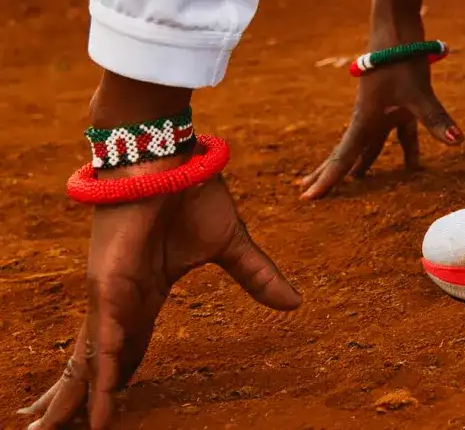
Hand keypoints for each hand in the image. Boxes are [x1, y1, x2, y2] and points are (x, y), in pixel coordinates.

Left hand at [18, 175, 300, 429]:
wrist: (169, 154)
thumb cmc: (191, 190)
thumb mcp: (231, 245)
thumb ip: (257, 276)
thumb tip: (296, 303)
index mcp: (144, 290)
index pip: (128, 344)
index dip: (119, 374)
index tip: (113, 404)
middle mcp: (119, 297)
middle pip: (96, 358)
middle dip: (79, 396)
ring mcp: (109, 292)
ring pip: (89, 357)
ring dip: (76, 397)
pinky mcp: (108, 282)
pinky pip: (105, 334)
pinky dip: (101, 368)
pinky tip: (98, 395)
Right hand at [298, 0, 460, 199]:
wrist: (397, 24)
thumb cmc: (402, 56)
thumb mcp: (419, 91)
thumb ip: (436, 119)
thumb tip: (457, 142)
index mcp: (365, 117)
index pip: (343, 155)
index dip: (327, 178)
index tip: (307, 197)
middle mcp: (370, 115)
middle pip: (348, 151)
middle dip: (333, 172)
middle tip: (309, 191)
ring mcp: (385, 108)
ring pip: (372, 142)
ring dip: (366, 162)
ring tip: (359, 181)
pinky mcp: (401, 100)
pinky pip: (400, 132)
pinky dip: (405, 148)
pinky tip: (413, 164)